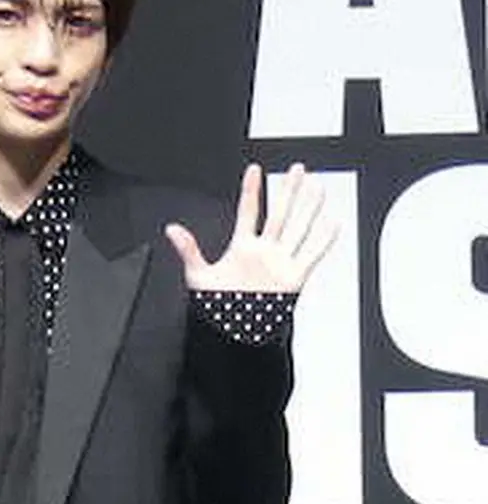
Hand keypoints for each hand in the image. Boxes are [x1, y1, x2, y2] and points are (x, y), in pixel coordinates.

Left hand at [164, 163, 336, 292]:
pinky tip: (331, 223)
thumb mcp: (198, 275)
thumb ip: (188, 250)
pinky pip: (311, 254)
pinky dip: (323, 240)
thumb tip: (172, 230)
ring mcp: (280, 261)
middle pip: (279, 213)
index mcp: (242, 247)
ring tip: (316, 187)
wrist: (234, 333)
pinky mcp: (293, 276)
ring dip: (308, 208)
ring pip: (297, 228)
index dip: (251, 190)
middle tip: (297, 170)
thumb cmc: (216, 307)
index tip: (254, 170)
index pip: (248, 211)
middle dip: (288, 191)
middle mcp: (263, 251)